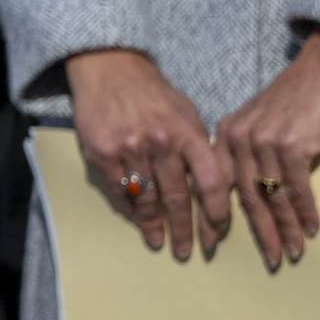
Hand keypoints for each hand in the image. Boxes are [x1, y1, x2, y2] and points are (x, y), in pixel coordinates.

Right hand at [67, 48, 229, 259]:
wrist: (109, 67)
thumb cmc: (154, 94)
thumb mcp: (187, 114)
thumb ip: (200, 148)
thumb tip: (213, 189)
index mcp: (188, 133)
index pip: (211, 183)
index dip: (217, 214)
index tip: (217, 235)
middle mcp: (160, 142)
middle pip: (178, 198)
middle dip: (185, 230)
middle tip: (188, 252)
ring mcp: (129, 148)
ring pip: (146, 199)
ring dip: (154, 226)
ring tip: (158, 242)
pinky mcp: (102, 152)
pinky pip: (118, 190)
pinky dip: (129, 208)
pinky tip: (136, 219)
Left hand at [214, 27, 319, 269]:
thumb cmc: (293, 100)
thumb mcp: (258, 124)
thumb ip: (246, 153)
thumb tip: (247, 193)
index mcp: (224, 134)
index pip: (213, 183)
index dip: (212, 216)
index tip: (210, 244)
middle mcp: (237, 138)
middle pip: (242, 196)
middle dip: (256, 232)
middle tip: (268, 260)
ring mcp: (263, 141)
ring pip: (270, 195)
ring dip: (284, 228)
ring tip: (291, 252)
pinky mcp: (291, 144)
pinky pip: (295, 187)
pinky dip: (304, 210)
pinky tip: (311, 228)